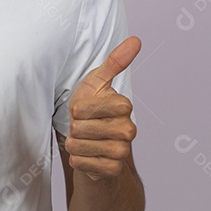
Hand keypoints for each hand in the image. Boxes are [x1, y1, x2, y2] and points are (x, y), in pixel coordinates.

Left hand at [64, 36, 140, 180]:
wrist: (94, 146)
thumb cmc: (91, 110)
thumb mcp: (97, 83)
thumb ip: (115, 62)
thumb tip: (136, 40)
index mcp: (124, 106)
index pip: (87, 106)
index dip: (78, 109)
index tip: (82, 110)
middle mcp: (128, 129)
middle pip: (82, 127)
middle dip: (74, 127)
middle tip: (82, 127)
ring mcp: (122, 151)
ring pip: (81, 145)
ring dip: (74, 143)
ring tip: (81, 140)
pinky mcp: (112, 170)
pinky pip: (83, 164)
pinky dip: (77, 160)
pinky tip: (84, 156)